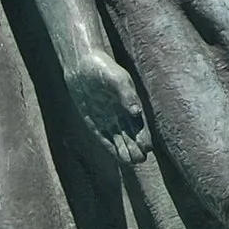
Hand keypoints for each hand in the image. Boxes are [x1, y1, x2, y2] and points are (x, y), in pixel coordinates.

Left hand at [68, 50, 151, 165]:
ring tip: (130, 162)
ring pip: (121, 141)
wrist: (81, 66)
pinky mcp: (95, 124)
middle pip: (133, 137)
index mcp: (132, 104)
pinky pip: (105, 139)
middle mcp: (122, 116)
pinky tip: (119, 158)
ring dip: (126, 152)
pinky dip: (113, 149)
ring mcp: (109, 121)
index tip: (146, 147)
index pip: (142, 126)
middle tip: (139, 158)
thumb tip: (136, 112)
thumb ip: (126, 94)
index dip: (145, 137)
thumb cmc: (103, 68)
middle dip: (137, 149)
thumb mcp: (117, 79)